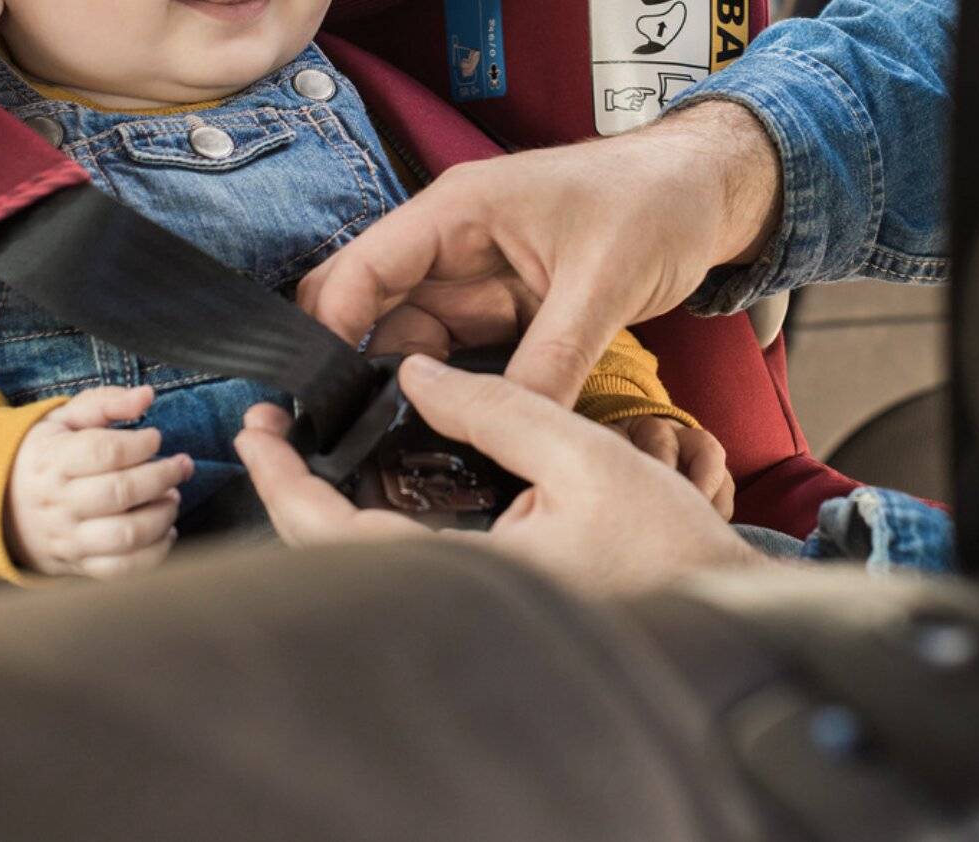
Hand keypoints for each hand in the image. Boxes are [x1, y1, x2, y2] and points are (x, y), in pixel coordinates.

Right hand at [5, 386, 192, 579]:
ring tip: (172, 496)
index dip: (140, 443)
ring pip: (126, 535)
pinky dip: (155, 553)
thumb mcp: (65, 418)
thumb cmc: (46, 454)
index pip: (104, 452)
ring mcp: (68, 539)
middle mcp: (59, 503)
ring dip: (163, 514)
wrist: (1, 505)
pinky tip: (166, 530)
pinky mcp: (78, 565)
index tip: (155, 437)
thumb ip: (106, 403)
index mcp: (54, 461)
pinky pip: (122, 569)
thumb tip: (146, 396)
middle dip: (164, 476)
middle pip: (121, 493)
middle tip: (182, 465)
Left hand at [234, 357, 762, 595]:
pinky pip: (406, 559)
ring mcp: (470, 605)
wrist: (720, 602)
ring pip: (368, 559)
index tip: (258, 431)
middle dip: (292, 489)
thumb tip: (417, 374)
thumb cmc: (666, 542)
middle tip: (272, 428)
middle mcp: (457, 601)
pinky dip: (373, 515)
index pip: (338, 536)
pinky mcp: (488, 598)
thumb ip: (497, 408)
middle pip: (335, 556)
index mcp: (470, 575)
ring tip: (312, 440)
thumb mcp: (584, 453)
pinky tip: (378, 473)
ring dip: (328, 502)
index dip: (285, 482)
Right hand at [297, 101, 781, 404]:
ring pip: (414, 341)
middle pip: (374, 309)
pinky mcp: (507, 307)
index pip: (363, 269)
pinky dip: (452, 392)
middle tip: (351, 442)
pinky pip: (461, 356)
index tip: (320, 402)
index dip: (331, 332)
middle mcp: (455, 243)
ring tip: (396, 452)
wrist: (709, 191)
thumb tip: (507, 428)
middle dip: (356, 370)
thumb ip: (552, 359)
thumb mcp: (604, 283)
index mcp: (459, 211)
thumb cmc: (656, 201)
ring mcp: (479, 277)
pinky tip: (449, 433)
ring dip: (406, 389)